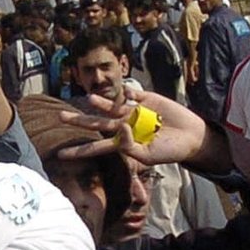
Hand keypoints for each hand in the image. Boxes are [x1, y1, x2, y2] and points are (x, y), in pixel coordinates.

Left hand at [55, 87, 217, 168]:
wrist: (190, 136)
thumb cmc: (169, 151)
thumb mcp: (149, 156)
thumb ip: (131, 146)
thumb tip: (120, 127)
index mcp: (122, 143)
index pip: (95, 147)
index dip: (78, 151)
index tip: (59, 154)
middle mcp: (124, 126)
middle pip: (96, 123)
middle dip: (78, 121)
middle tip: (59, 117)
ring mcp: (134, 112)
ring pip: (111, 106)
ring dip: (100, 103)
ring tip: (89, 99)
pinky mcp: (146, 99)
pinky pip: (133, 94)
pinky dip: (129, 93)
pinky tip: (131, 95)